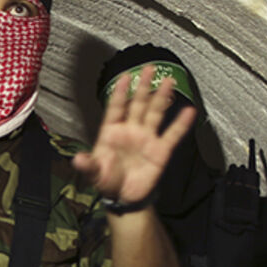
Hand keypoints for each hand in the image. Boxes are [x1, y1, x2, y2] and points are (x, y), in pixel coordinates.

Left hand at [73, 64, 197, 203]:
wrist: (124, 198)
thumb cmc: (107, 181)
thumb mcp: (94, 173)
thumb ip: (88, 165)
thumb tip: (77, 159)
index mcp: (111, 132)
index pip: (116, 108)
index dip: (120, 92)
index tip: (125, 76)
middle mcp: (130, 131)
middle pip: (137, 104)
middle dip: (143, 87)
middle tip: (149, 68)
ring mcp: (146, 139)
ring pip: (155, 113)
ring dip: (162, 98)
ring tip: (169, 81)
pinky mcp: (160, 150)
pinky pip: (172, 134)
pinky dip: (180, 123)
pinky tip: (189, 111)